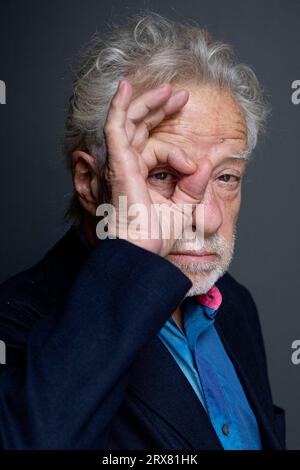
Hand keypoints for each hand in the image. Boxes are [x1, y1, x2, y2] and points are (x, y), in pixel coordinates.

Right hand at [102, 79, 211, 255]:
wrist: (141, 251)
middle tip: (182, 95)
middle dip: (161, 108)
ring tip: (169, 89)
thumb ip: (193, 185)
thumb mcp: (183, 206)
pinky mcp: (118, 162)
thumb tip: (204, 164)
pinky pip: (115, 127)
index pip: (155, 149)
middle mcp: (127, 166)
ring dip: (148, 102)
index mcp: (139, 176)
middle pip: (141, 127)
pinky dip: (118, 106)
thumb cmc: (154, 235)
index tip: (196, 164)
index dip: (178, 149)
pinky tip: (125, 87)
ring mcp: (121, 162)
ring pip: (130, 122)